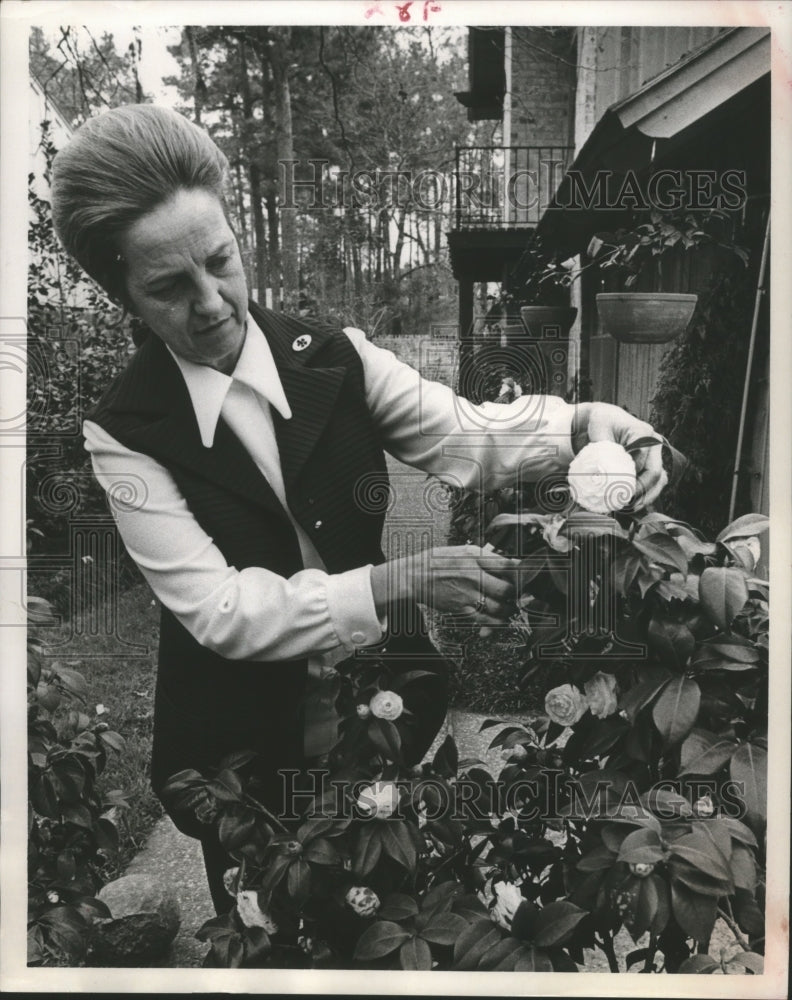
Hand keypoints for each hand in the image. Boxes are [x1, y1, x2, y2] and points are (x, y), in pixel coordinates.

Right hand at [372, 544, 518, 626]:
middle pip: (508, 589)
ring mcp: (468, 593)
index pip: (508, 565)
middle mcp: (474, 574)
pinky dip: (496, 624)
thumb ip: (484, 556)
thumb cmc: (437, 561)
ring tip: (508, 608)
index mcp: (476, 557)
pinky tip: (499, 621)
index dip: (522, 572)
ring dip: (509, 610)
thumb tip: (506, 560)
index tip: (525, 577)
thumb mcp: (462, 550)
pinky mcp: (462, 608)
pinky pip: (486, 620)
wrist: (413, 576)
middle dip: (516, 594)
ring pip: (501, 608)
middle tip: (516, 596)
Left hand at [572, 402, 666, 507]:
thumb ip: (604, 446)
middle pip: (654, 473)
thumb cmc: (602, 423)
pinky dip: (646, 496)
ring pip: (659, 481)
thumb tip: (608, 468)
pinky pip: (656, 483)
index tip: (615, 487)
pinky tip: (633, 505)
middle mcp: (654, 443)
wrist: (606, 421)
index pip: (640, 460)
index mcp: (643, 432)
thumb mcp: (599, 429)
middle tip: (623, 503)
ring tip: (630, 508)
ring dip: (646, 497)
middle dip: (640, 491)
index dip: (629, 475)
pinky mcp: (652, 464)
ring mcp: (655, 455)